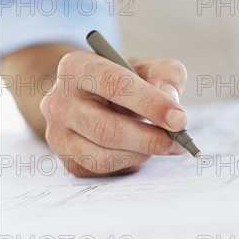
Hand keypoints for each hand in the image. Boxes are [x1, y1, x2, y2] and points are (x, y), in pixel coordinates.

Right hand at [40, 51, 188, 176]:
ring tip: (161, 144)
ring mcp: (58, 134)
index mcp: (77, 67)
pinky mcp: (67, 159)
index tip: (180, 119)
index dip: (151, 104)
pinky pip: (101, 171)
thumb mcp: (149, 67)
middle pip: (106, 128)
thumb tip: (172, 109)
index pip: (115, 85)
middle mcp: (59, 101)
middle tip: (178, 141)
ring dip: (140, 155)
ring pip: (102, 157)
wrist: (98, 98)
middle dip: (149, 139)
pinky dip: (129, 164)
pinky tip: (140, 150)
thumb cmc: (128, 81)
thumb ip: (167, 77)